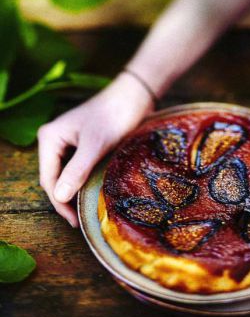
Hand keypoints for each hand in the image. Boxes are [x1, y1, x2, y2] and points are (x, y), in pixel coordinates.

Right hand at [37, 72, 153, 226]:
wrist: (134, 97)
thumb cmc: (115, 116)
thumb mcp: (95, 146)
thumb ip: (77, 171)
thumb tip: (59, 197)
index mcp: (49, 138)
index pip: (48, 177)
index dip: (59, 201)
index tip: (74, 220)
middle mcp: (54, 140)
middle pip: (54, 177)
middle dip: (65, 198)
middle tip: (79, 220)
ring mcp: (67, 142)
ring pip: (65, 173)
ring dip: (73, 191)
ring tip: (84, 211)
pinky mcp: (81, 144)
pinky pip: (76, 167)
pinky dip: (82, 181)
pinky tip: (90, 192)